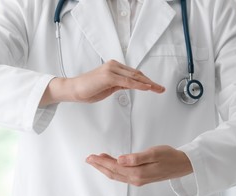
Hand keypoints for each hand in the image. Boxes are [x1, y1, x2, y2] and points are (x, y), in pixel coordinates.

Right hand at [40, 60, 164, 105]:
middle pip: (137, 74)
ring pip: (135, 77)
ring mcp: (111, 70)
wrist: (74, 89)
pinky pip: (128, 82)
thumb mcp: (108, 88)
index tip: (155, 87)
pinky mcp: (109, 76)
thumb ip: (120, 85)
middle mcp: (114, 66)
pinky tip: (148, 88)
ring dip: (148, 84)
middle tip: (161, 88)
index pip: (134, 74)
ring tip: (158, 89)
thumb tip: (130, 86)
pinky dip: (139, 85)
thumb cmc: (88, 89)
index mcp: (114, 67)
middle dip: (150, 82)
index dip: (146, 81)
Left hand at [86, 145, 192, 185]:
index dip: (102, 162)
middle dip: (99, 166)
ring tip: (96, 160)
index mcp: (138, 173)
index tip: (92, 156)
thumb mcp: (154, 153)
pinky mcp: (140, 178)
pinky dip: (113, 169)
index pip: (115, 167)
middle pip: (112, 173)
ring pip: (116, 175)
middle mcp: (136, 179)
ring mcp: (138, 180)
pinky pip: (122, 175)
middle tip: (88, 159)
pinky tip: (111, 163)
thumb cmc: (169, 156)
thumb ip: (136, 158)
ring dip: (105, 168)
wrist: (182, 165)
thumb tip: (120, 160)